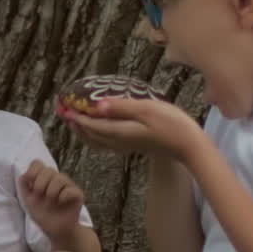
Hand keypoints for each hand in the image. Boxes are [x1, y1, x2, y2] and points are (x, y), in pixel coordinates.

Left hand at [19, 160, 84, 243]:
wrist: (55, 231)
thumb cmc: (43, 214)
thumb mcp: (28, 200)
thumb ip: (24, 186)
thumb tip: (24, 174)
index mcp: (44, 178)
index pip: (37, 163)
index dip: (33, 171)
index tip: (30, 184)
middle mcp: (56, 179)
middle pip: (48, 170)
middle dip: (40, 184)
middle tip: (40, 197)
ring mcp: (68, 185)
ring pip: (59, 178)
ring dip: (51, 192)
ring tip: (50, 203)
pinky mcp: (78, 194)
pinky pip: (69, 190)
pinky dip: (62, 197)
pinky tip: (60, 204)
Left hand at [58, 97, 202, 162]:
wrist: (189, 146)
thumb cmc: (171, 124)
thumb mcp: (146, 109)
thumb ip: (121, 107)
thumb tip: (97, 106)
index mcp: (120, 131)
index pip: (92, 124)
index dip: (76, 116)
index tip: (64, 107)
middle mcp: (119, 141)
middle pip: (91, 134)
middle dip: (76, 124)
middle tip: (64, 112)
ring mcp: (127, 145)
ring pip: (98, 140)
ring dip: (84, 131)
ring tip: (75, 122)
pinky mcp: (134, 145)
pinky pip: (107, 143)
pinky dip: (96, 136)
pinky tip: (98, 131)